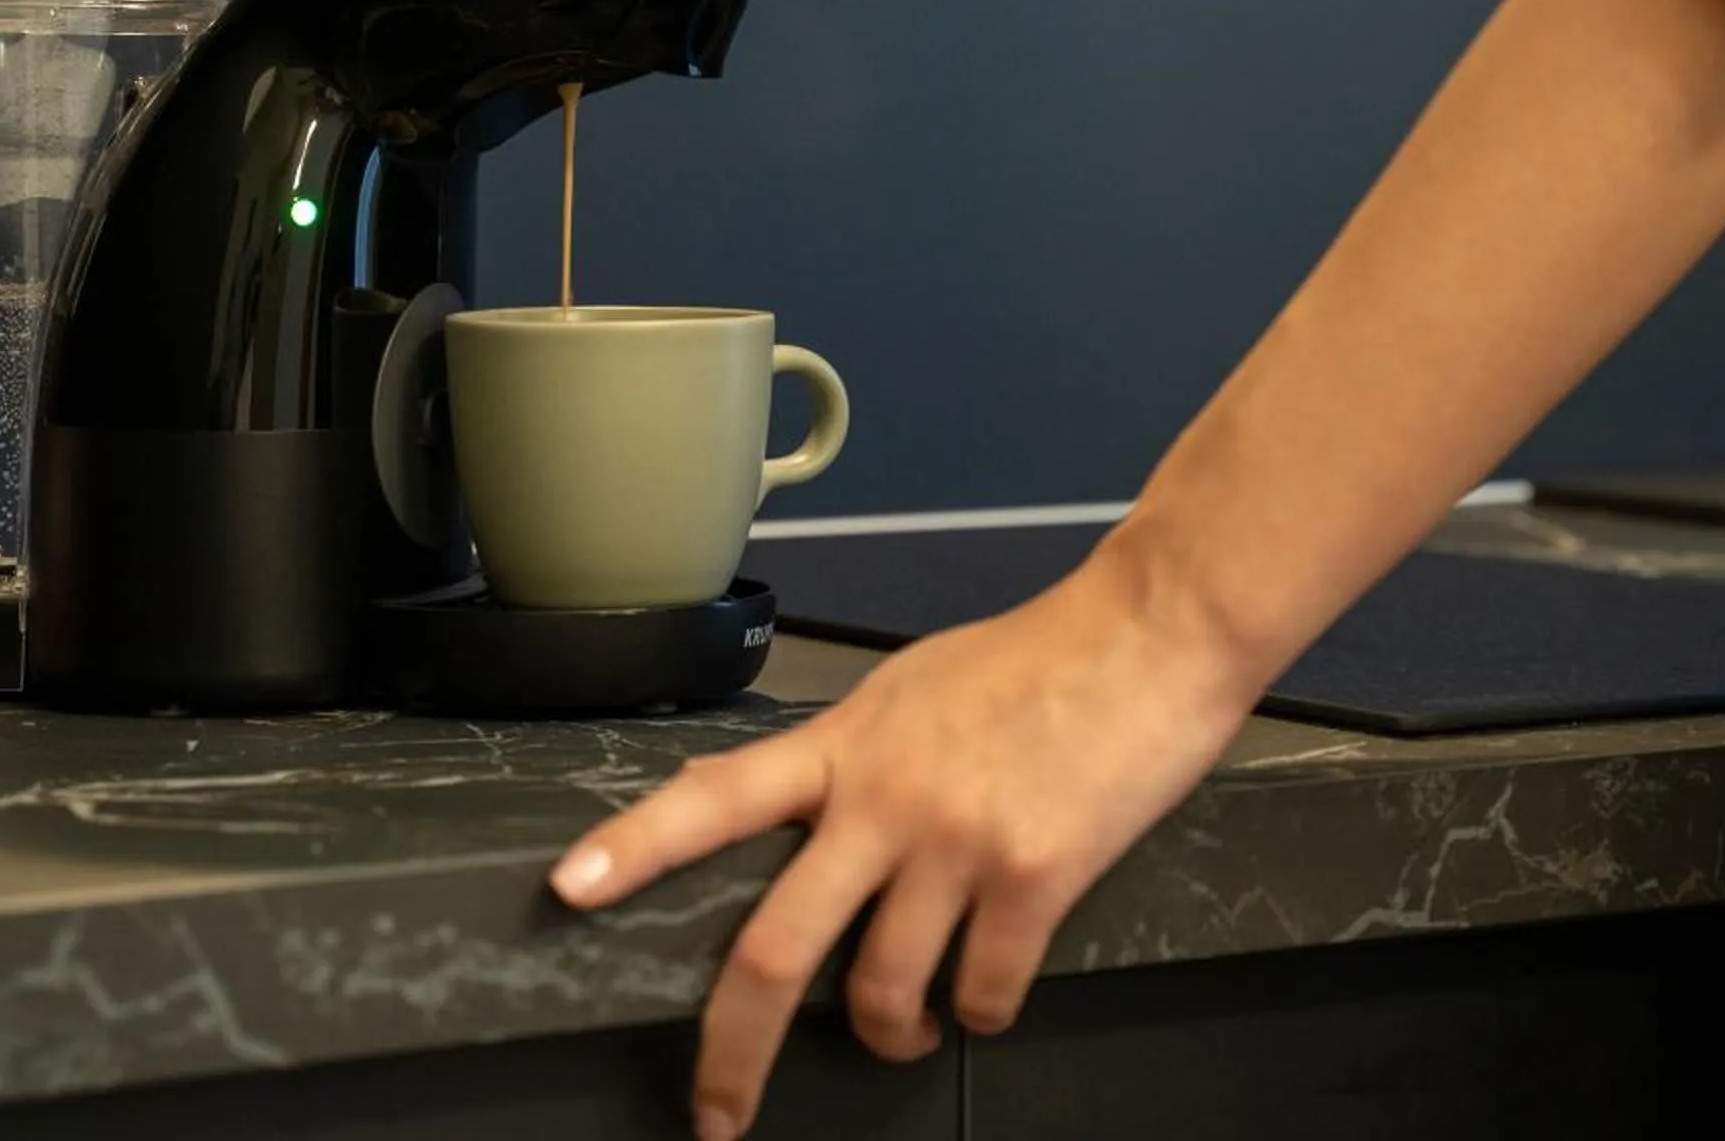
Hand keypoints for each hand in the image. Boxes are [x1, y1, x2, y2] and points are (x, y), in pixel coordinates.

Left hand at [547, 540, 1261, 1139]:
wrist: (1154, 631)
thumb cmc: (1041, 654)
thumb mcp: (913, 688)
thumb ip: (850, 755)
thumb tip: (795, 811)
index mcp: (846, 743)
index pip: (714, 796)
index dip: (636, 845)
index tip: (570, 890)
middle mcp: (885, 798)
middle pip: (777, 950)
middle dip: (734, 1054)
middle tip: (718, 1115)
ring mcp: (957, 841)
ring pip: (884, 994)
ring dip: (889, 1039)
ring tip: (903, 1036)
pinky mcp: (1034, 876)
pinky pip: (981, 993)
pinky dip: (978, 1015)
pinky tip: (986, 996)